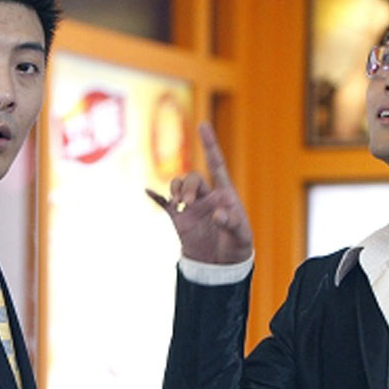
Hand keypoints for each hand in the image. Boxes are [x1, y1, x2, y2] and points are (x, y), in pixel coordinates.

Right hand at [147, 122, 252, 263]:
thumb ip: (231, 223)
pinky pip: (164, 203)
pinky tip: (147, 191)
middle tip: (187, 203)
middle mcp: (206, 195)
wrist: (221, 264)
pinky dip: (156, 196)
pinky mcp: (179, 218)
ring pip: (178, 186)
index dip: (210, 144)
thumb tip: (217, 214)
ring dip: (176, 190)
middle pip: (193, 178)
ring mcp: (191, 206)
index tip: (203, 125)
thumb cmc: (236, 246)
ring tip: (179, 204)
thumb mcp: (241, 236)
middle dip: (188, 186)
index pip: (216, 163)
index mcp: (224, 193)